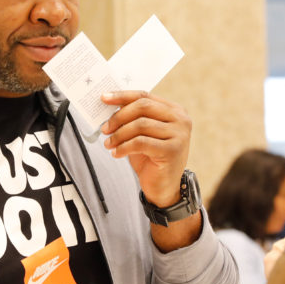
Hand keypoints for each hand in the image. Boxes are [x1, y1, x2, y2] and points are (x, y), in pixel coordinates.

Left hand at [101, 91, 190, 206]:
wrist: (163, 187)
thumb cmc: (151, 159)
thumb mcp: (142, 134)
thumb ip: (133, 118)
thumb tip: (110, 104)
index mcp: (174, 110)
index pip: (145, 96)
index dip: (122, 96)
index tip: (104, 98)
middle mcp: (180, 120)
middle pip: (143, 107)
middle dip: (119, 117)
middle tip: (105, 128)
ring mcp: (179, 135)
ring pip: (140, 125)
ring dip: (119, 134)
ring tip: (109, 144)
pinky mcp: (172, 150)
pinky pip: (140, 143)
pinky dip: (124, 147)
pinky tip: (116, 153)